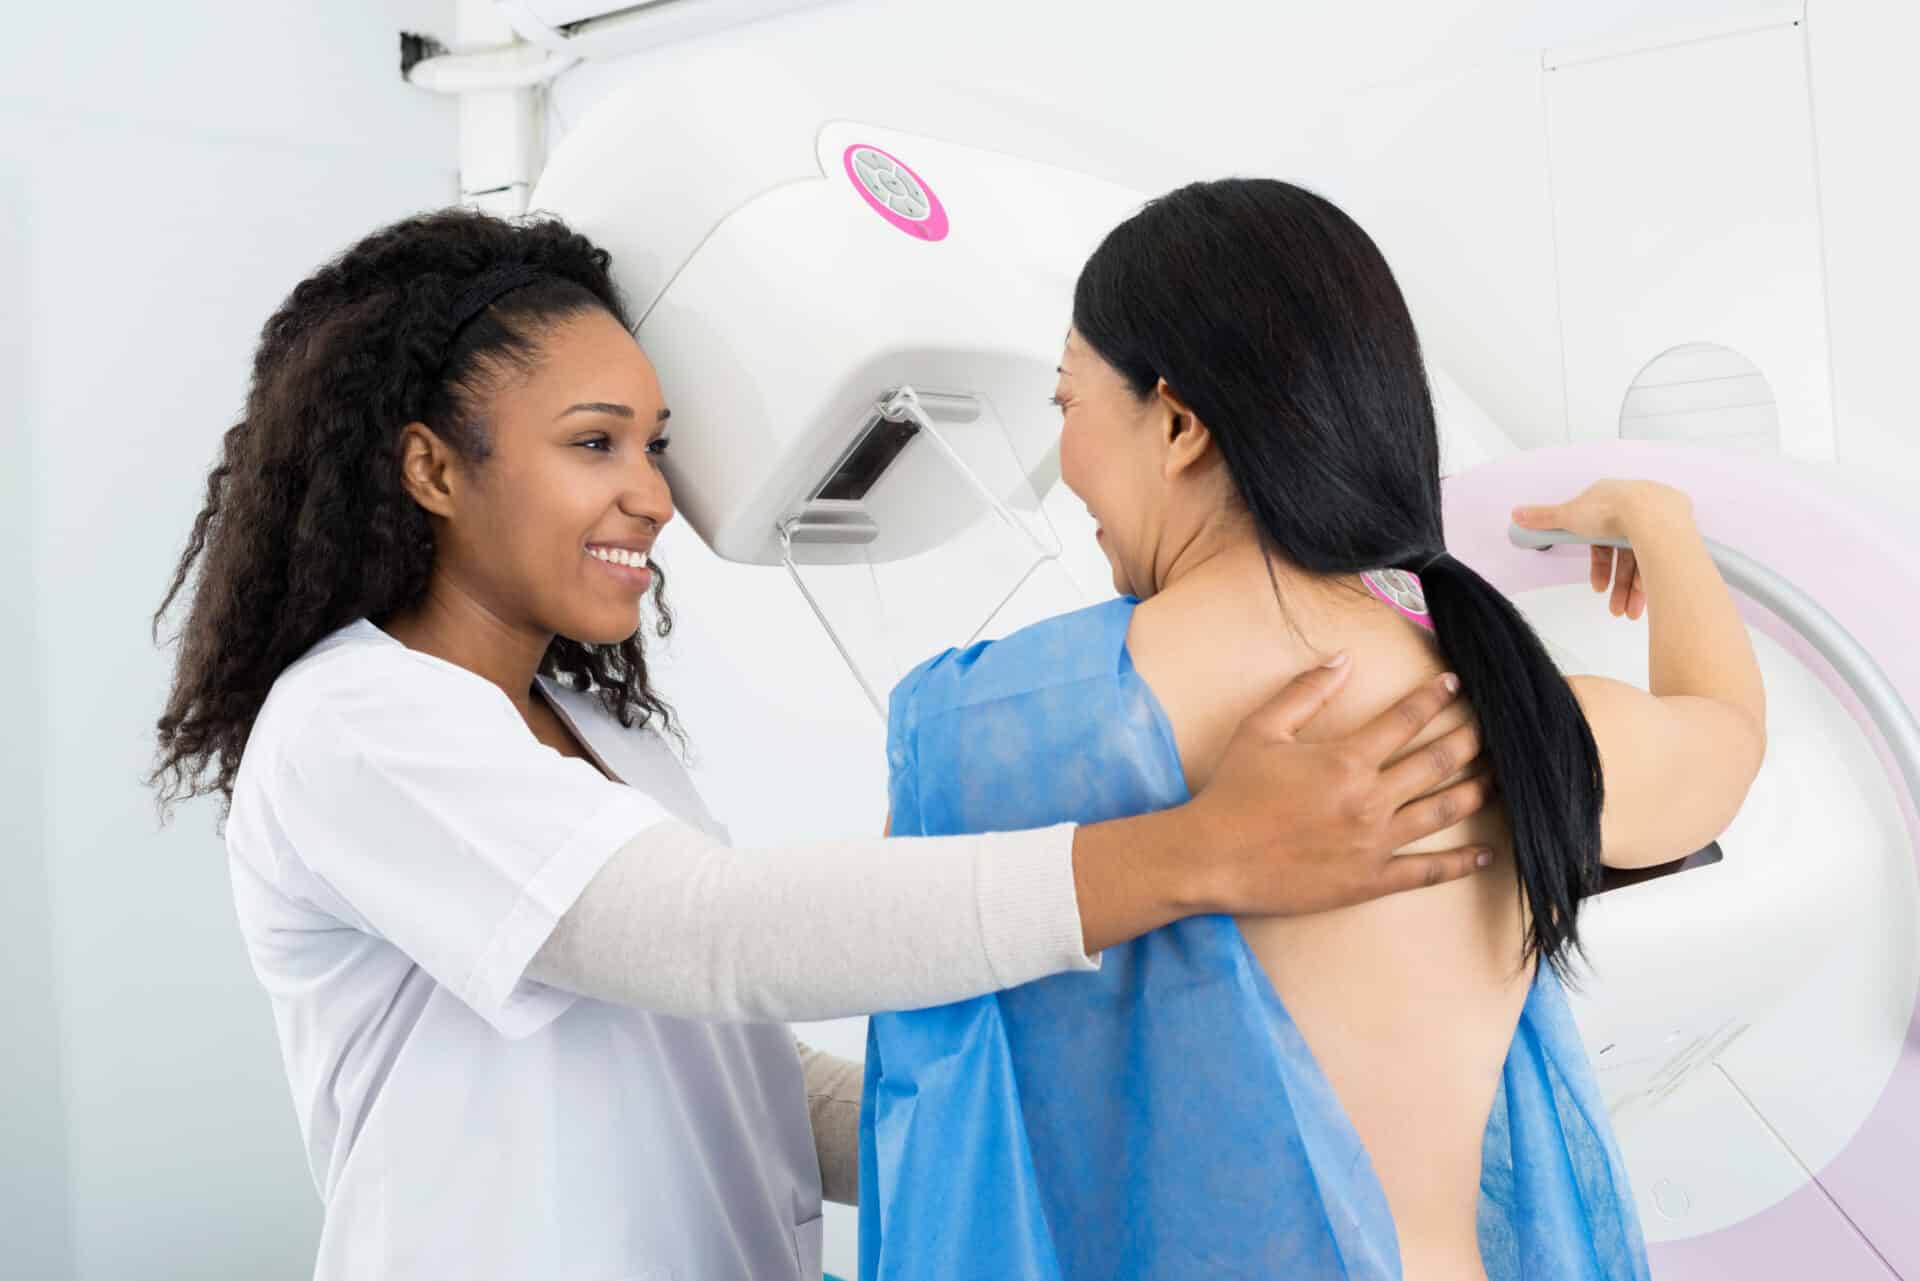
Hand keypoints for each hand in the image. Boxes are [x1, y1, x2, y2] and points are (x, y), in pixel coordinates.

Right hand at [1187, 660, 1492, 916]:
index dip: (1434, 697)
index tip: (1455, 683)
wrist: (1212, 858)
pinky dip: (1460, 863)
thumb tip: (1344, 658)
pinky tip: (1485, 854)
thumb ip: (1306, 691)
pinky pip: (1427, 872)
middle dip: (1471, 739)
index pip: (1405, 719)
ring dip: (1477, 791)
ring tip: (1502, 777)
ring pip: (1442, 811)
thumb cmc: (1232, 791)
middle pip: (1437, 762)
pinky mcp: (1371, 880)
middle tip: (1496, 726)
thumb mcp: (1261, 729)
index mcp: (1346, 759)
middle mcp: (1370, 799)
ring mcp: (1375, 843)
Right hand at [1512, 479, 1690, 621]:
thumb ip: (1543, 517)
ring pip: (1644, 561)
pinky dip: (1651, 584)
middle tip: (1614, 609)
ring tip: (1627, 613)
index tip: (1596, 586)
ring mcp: (1661, 522)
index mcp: (1612, 502)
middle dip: (1617, 585)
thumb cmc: (1610, 510)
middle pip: (1624, 553)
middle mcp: (1638, 511)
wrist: (1652, 515)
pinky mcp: (1679, 533)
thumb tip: (1516, 514)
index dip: (1598, 564)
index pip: (1603, 537)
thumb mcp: (1568, 515)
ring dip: (1632, 591)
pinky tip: (1643, 602)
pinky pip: (1662, 562)